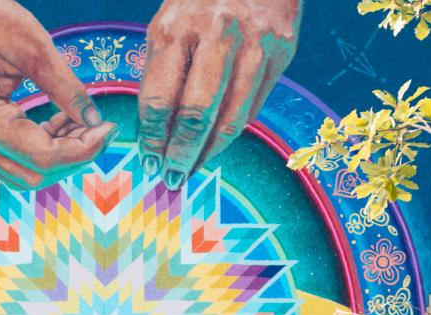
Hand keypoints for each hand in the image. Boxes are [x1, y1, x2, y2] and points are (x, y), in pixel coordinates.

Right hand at [0, 0, 115, 189]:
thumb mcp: (29, 44)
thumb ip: (64, 86)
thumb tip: (94, 118)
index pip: (42, 155)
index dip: (83, 148)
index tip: (109, 127)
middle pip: (33, 173)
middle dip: (73, 156)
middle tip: (100, 126)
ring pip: (20, 171)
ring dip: (55, 155)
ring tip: (81, 121)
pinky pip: (7, 155)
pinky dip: (37, 146)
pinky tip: (57, 120)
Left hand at [138, 0, 300, 187]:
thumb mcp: (169, 21)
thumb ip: (161, 71)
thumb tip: (154, 130)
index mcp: (176, 27)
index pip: (158, 98)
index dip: (152, 137)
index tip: (148, 160)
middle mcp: (217, 35)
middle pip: (195, 115)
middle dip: (180, 154)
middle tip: (170, 178)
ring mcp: (255, 45)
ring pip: (230, 118)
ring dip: (209, 153)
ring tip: (194, 169)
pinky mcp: (282, 52)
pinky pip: (254, 106)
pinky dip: (233, 129)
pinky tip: (218, 142)